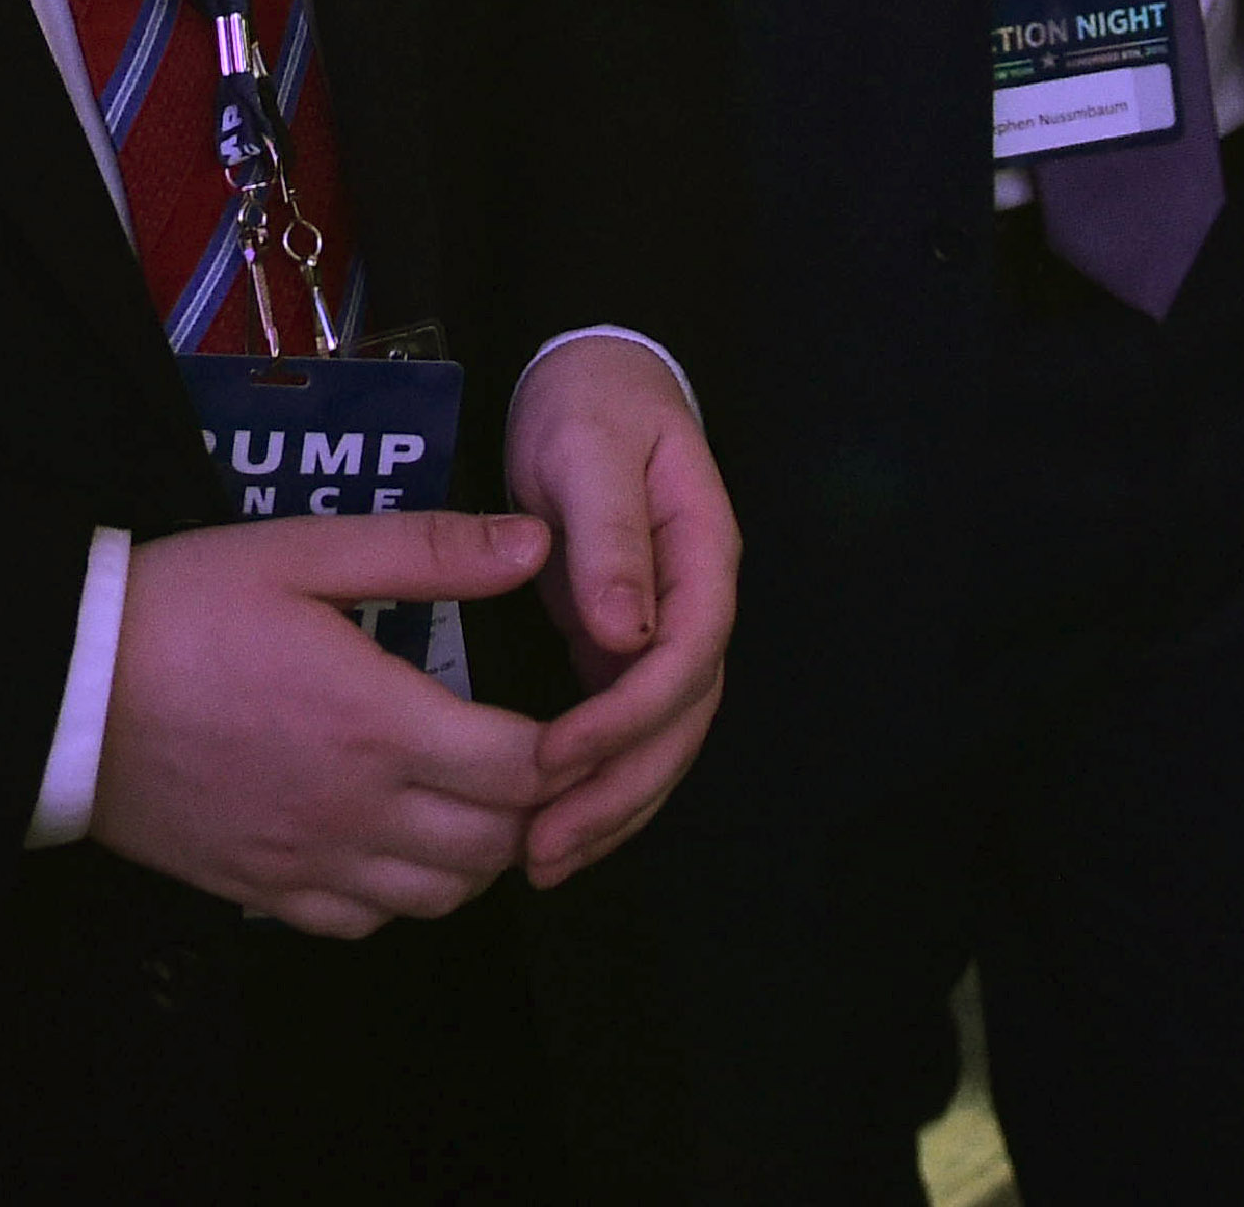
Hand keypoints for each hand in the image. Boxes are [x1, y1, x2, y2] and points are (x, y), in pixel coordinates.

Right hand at [88, 508, 557, 936]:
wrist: (62, 692)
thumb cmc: (181, 609)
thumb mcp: (306, 552)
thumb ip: (429, 552)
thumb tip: (537, 545)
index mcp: (380, 725)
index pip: (526, 769)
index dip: (569, 747)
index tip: (570, 712)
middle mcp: (356, 811)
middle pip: (498, 844)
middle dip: (535, 803)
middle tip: (529, 750)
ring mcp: (308, 863)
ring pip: (441, 896)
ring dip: (478, 851)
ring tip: (471, 791)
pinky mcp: (263, 891)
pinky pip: (367, 922)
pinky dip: (404, 892)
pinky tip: (394, 834)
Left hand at [504, 336, 737, 887]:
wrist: (593, 380)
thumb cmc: (591, 404)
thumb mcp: (589, 448)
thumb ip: (609, 533)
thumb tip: (625, 634)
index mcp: (702, 552)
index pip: (689, 653)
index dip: (630, 714)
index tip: (557, 755)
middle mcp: (696, 603)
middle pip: (684, 718)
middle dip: (621, 790)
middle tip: (544, 848)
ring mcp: (667, 630)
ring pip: (662, 739)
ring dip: (610, 807)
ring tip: (541, 862)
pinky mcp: (627, 648)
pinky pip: (628, 730)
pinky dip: (598, 783)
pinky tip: (551, 827)